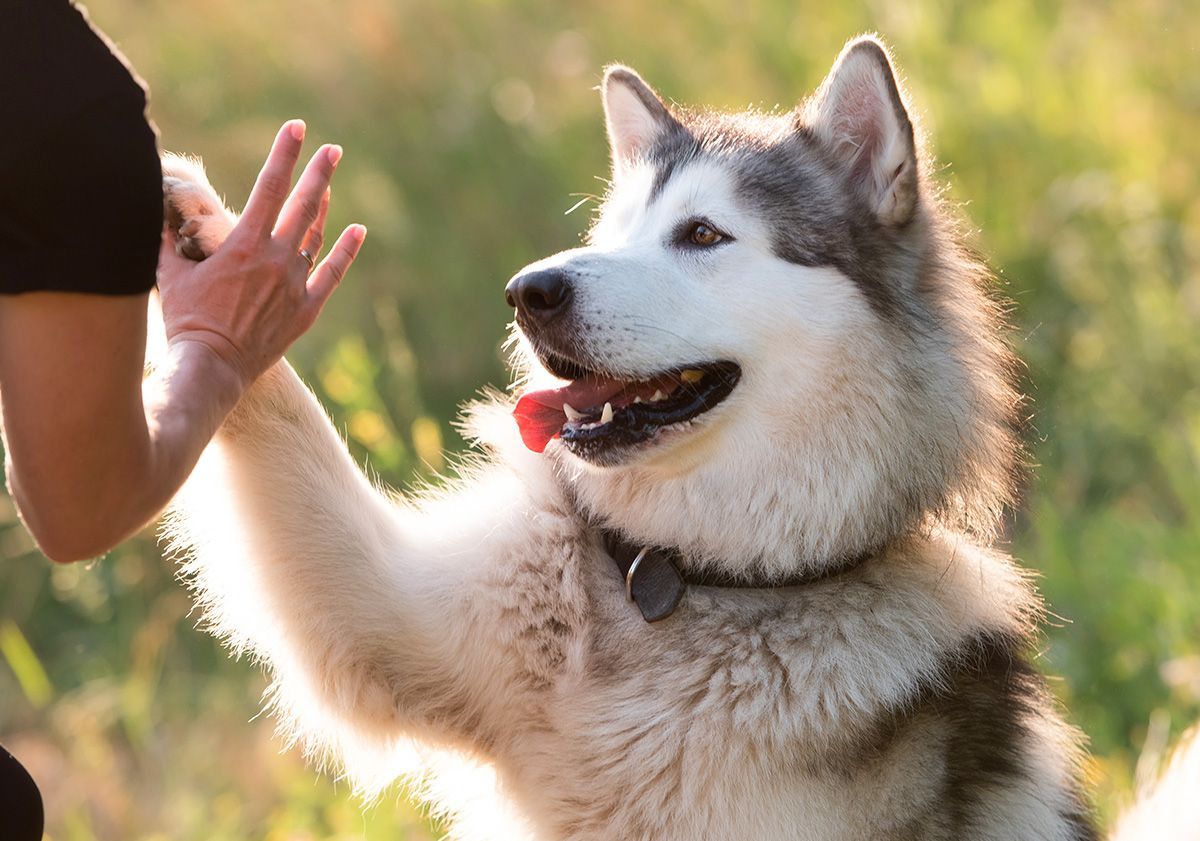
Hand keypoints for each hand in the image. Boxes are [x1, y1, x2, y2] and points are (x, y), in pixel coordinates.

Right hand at [157, 120, 365, 389]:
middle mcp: (276, 260)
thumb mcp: (169, 271)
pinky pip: (331, 274)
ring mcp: (294, 285)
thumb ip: (169, 237)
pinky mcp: (305, 311)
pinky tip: (357, 231)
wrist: (211, 366)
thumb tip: (155, 209)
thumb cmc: (185, 319)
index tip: (297, 128)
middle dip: (318, 173)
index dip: (284, 154)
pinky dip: (345, 251)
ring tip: (329, 185)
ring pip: (315, 237)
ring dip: (323, 208)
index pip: (269, 186)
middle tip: (332, 150)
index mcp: (244, 244)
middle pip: (303, 206)